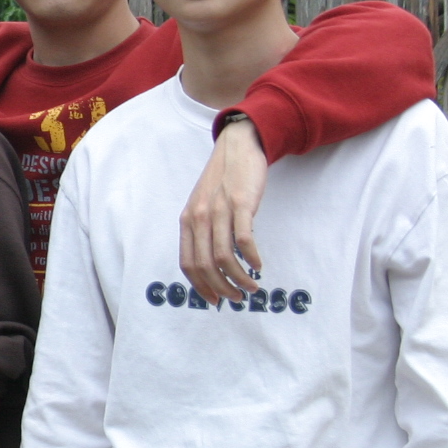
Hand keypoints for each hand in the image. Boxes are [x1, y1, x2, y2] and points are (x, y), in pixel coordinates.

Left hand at [180, 117, 267, 302]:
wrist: (237, 148)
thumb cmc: (222, 182)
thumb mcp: (202, 206)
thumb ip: (202, 231)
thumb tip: (210, 264)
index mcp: (187, 221)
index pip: (188, 263)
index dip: (200, 286)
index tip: (215, 299)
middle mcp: (199, 217)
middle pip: (205, 265)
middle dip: (221, 288)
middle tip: (237, 297)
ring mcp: (219, 210)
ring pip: (223, 256)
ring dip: (239, 278)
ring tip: (252, 287)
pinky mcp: (241, 203)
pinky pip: (243, 239)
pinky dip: (251, 257)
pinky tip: (259, 265)